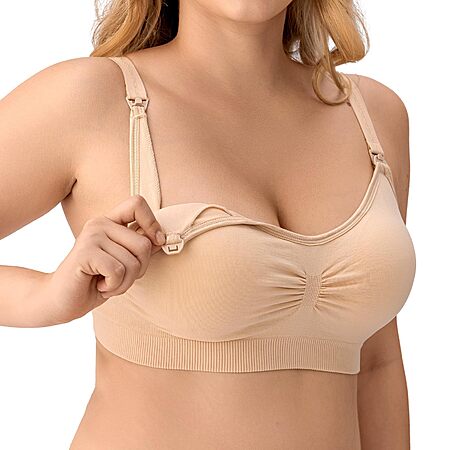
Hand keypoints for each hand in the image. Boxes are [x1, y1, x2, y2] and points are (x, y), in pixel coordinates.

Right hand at [45, 195, 164, 323]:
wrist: (63, 300)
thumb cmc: (97, 280)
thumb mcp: (125, 261)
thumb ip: (141, 247)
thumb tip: (163, 238)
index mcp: (110, 221)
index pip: (137, 203)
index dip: (152, 223)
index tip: (155, 242)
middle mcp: (100, 223)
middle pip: (144, 244)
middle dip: (139, 269)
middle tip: (119, 276)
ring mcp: (92, 236)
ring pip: (133, 262)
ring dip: (125, 282)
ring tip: (107, 281)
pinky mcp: (85, 252)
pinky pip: (118, 271)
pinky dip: (114, 286)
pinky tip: (100, 285)